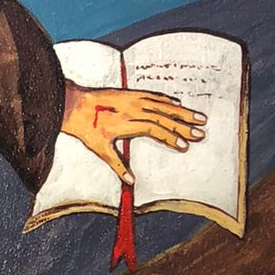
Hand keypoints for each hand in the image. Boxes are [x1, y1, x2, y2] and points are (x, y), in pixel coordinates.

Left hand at [61, 81, 205, 184]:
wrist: (73, 105)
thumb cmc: (86, 129)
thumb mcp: (100, 150)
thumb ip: (118, 165)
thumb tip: (131, 182)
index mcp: (127, 123)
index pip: (155, 130)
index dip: (171, 138)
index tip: (185, 146)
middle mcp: (133, 109)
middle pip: (164, 117)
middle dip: (184, 126)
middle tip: (201, 134)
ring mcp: (133, 99)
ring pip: (163, 105)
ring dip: (182, 111)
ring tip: (199, 117)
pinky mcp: (130, 92)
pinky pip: (153, 95)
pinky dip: (167, 99)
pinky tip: (178, 103)